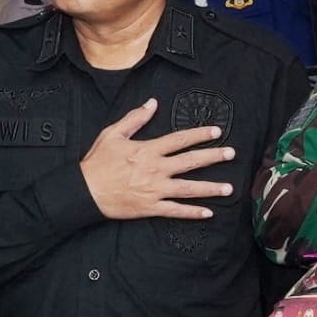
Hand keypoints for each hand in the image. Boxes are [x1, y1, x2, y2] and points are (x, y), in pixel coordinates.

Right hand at [80, 101, 235, 221]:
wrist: (85, 191)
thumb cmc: (97, 162)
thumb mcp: (112, 134)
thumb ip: (134, 118)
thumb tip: (152, 103)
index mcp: (148, 150)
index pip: (180, 139)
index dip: (199, 135)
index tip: (216, 132)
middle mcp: (156, 169)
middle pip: (190, 161)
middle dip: (213, 157)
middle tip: (231, 154)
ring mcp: (155, 190)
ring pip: (189, 188)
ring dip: (210, 188)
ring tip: (229, 189)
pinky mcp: (151, 207)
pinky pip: (176, 211)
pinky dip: (192, 213)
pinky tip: (208, 213)